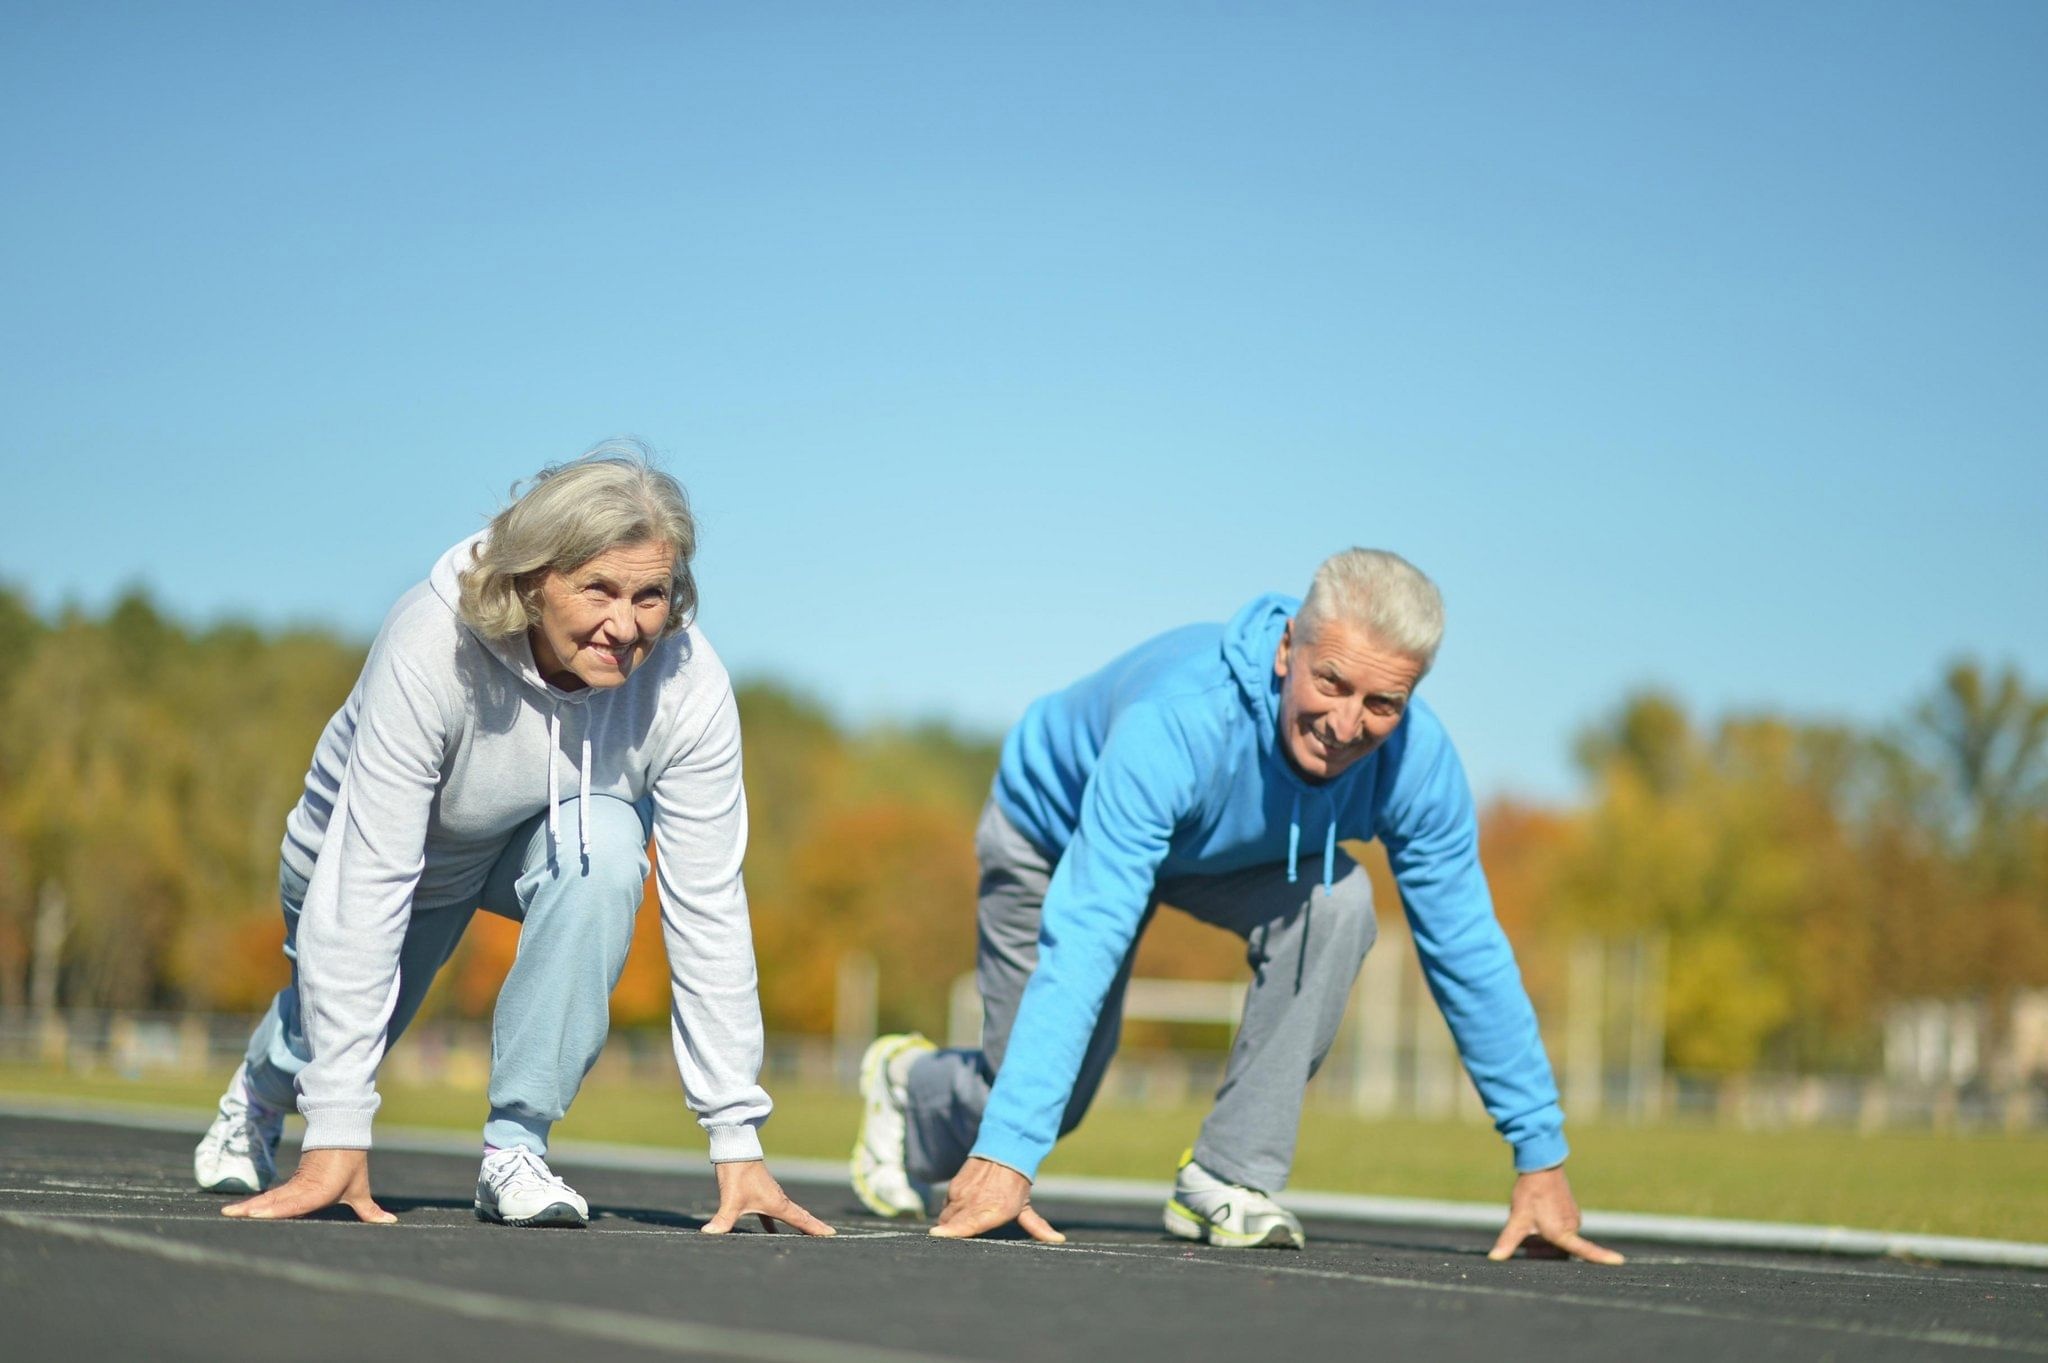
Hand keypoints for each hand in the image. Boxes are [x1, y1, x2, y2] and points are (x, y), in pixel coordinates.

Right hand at [222, 1147, 394, 1223]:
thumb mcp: (360, 1190)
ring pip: (269, 1197)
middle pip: (275, 1201)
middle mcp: (303, 1189)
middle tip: (231, 1216)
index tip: (257, 1214)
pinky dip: (257, 1202)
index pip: (295, 1203)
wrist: (342, 1135)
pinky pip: (272, 1195)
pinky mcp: (291, 1183)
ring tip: (228, 1214)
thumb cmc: (351, 1164)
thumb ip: (370, 1210)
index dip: (276, 1209)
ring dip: (249, 1206)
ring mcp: (295, 1185)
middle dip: (253, 1210)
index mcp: (319, 1191)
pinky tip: (242, 1210)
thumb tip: (390, 1222)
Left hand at [701, 1159, 834, 1234]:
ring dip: (798, 1224)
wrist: (736, 1148)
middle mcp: (778, 1199)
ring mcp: (770, 1195)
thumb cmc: (738, 1172)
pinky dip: (775, 1223)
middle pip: (800, 1217)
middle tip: (827, 1236)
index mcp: (777, 1203)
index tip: (832, 1233)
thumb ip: (723, 1220)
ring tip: (804, 1236)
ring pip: (789, 1213)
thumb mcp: (731, 1199)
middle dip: (812, 1228)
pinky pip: (773, 1213)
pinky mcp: (760, 1193)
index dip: (816, 1228)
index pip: (801, 1219)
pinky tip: (770, 1232)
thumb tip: (708, 1234)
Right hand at [928, 1156, 1064, 1243]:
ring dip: (951, 1224)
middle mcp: (972, 1203)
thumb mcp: (1025, 1207)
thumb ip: (1038, 1228)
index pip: (963, 1225)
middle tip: (957, 1243)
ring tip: (962, 1226)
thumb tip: (1059, 1241)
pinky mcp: (953, 1187)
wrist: (1004, 1151)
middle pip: (950, 1227)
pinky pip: (946, 1206)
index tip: (938, 1236)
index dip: (950, 1232)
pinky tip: (962, 1211)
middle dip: (951, 1236)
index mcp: (991, 1212)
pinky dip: (951, 1212)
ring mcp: (960, 1194)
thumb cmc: (1016, 1185)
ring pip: (946, 1217)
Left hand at [1486, 1166, 1623, 1264]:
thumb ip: (1508, 1241)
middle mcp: (1572, 1226)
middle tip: (1528, 1244)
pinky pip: (1563, 1228)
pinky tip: (1536, 1217)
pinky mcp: (1571, 1210)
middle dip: (1547, 1253)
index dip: (1601, 1257)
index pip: (1584, 1250)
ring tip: (1530, 1224)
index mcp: (1562, 1232)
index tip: (1620, 1262)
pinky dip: (1551, 1230)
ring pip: (1562, 1239)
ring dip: (1547, 1240)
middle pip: (1562, 1251)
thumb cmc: (1530, 1193)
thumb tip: (1494, 1258)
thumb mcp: (1517, 1218)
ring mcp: (1573, 1218)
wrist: (1539, 1166)